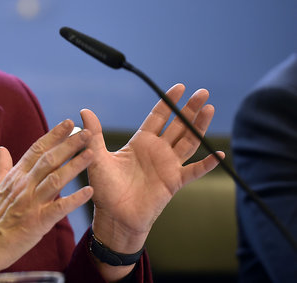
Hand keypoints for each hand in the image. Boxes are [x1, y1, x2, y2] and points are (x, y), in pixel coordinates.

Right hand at [0, 120, 94, 282]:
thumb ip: (0, 168)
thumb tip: (2, 149)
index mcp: (15, 176)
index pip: (36, 149)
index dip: (53, 135)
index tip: (68, 122)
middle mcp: (24, 185)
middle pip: (49, 159)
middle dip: (69, 144)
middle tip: (87, 132)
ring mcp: (30, 203)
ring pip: (56, 179)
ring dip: (75, 166)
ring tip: (92, 154)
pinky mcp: (37, 222)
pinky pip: (59, 208)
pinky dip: (74, 200)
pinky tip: (88, 191)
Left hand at [83, 84, 222, 253]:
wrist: (114, 216)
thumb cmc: (105, 188)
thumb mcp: (97, 157)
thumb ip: (94, 134)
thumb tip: (84, 111)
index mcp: (141, 142)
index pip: (158, 116)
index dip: (169, 102)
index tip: (180, 87)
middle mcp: (157, 151)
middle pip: (178, 125)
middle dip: (190, 109)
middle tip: (203, 92)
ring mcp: (168, 165)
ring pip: (189, 141)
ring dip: (199, 127)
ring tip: (209, 109)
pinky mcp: (174, 182)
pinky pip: (194, 171)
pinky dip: (207, 163)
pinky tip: (219, 153)